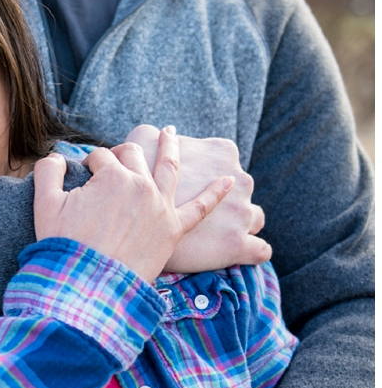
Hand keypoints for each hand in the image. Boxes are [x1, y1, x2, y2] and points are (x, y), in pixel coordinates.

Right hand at [33, 126, 232, 283]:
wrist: (88, 288)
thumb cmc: (64, 248)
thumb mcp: (44, 205)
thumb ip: (48, 171)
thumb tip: (57, 157)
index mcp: (111, 175)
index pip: (99, 158)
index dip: (88, 167)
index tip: (80, 179)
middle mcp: (141, 185)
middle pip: (132, 156)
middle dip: (120, 154)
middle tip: (111, 163)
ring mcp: (160, 207)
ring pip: (169, 167)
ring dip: (171, 146)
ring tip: (171, 133)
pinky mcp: (173, 231)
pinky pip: (200, 209)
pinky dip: (216, 193)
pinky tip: (229, 181)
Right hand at [124, 124, 270, 271]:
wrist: (129, 224)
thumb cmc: (133, 174)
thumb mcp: (141, 138)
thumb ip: (150, 133)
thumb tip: (152, 134)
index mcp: (223, 152)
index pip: (223, 158)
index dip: (205, 173)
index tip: (193, 186)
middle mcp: (240, 181)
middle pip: (241, 188)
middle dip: (227, 198)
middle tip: (202, 210)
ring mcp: (241, 213)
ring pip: (254, 217)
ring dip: (241, 223)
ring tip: (223, 233)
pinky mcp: (235, 245)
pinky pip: (258, 250)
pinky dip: (254, 251)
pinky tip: (244, 253)